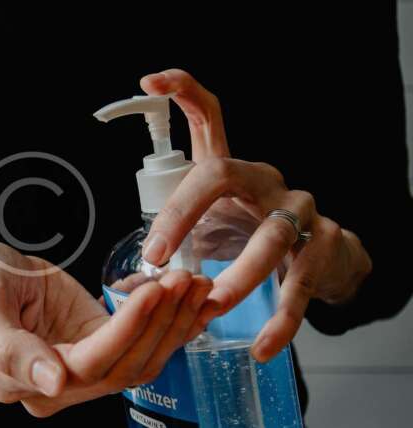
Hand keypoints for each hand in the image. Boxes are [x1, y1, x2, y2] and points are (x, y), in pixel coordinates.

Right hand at [0, 240, 211, 416]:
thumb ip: (10, 349)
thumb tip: (51, 383)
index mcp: (24, 381)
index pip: (90, 364)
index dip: (126, 330)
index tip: (153, 291)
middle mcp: (60, 386)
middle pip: (125, 365)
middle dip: (160, 322)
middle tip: (183, 279)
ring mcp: (83, 368)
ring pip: (141, 358)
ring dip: (174, 323)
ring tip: (196, 283)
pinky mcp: (99, 346)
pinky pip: (143, 344)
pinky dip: (172, 324)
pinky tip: (196, 301)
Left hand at [138, 69, 372, 361]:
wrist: (320, 256)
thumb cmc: (250, 234)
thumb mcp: (211, 225)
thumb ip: (170, 244)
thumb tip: (126, 281)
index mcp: (231, 170)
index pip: (209, 117)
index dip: (182, 92)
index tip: (150, 81)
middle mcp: (264, 179)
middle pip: (222, 174)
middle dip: (185, 214)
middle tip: (159, 258)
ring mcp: (299, 210)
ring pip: (270, 237)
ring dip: (239, 274)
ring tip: (213, 304)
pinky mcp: (324, 247)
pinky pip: (300, 286)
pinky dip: (281, 320)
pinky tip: (261, 344)